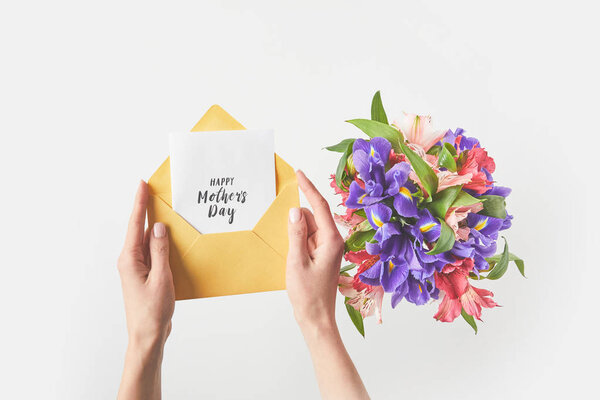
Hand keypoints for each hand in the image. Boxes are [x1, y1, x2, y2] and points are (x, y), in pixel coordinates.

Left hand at [117, 180, 173, 399]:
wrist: (148, 335)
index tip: (141, 185)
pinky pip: (153, 253)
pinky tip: (171, 240)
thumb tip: (158, 227)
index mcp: (130, 259)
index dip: (139, 203)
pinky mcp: (146, 275)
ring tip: (164, 210)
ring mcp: (137, 268)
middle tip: (153, 191)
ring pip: (147, 241)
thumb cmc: (152, 311)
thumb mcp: (160, 278)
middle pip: (139, 229)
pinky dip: (162, 244)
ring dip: (156, 227)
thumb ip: (159, 251)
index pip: (135, 225)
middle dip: (146, 210)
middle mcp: (130, 261)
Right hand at [286, 171, 345, 329]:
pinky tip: (294, 257)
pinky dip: (298, 241)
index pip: (319, 206)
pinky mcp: (322, 254)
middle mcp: (333, 240)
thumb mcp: (297, 261)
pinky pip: (308, 238)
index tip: (298, 173)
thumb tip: (294, 210)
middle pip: (312, 216)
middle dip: (296, 221)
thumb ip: (296, 234)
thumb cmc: (308, 294)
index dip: (308, 187)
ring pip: (308, 227)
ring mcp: (328, 248)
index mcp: (332, 240)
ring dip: (297, 234)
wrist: (316, 318)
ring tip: (293, 258)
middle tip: (290, 244)